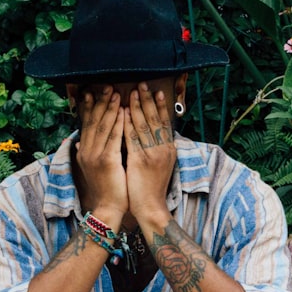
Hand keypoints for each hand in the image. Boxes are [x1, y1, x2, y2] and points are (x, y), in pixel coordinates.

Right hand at [74, 87, 127, 218]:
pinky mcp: (108, 161)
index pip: (86, 125)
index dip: (88, 107)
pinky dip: (118, 123)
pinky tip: (123, 112)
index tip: (91, 92)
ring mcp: (96, 156)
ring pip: (103, 126)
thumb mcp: (91, 169)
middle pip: (93, 121)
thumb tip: (78, 142)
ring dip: (110, 108)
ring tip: (116, 93)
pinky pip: (114, 138)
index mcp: (84, 152)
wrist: (108, 208)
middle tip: (106, 86)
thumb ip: (85, 153)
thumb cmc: (106, 189)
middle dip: (100, 102)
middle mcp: (87, 151)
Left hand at [123, 83, 176, 221]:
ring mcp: (153, 154)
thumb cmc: (152, 188)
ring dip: (138, 107)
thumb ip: (157, 150)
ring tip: (132, 92)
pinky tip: (123, 113)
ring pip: (144, 126)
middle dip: (148, 100)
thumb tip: (154, 136)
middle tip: (142, 84)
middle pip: (155, 120)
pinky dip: (128, 124)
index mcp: (168, 149)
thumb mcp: (160, 166)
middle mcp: (163, 149)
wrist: (151, 208)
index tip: (156, 91)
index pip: (164, 123)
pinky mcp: (140, 161)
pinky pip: (133, 138)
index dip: (159, 106)